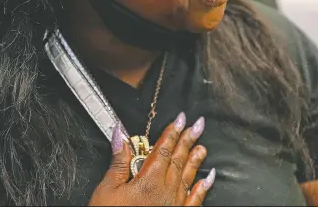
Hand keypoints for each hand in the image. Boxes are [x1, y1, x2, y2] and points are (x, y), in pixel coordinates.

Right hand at [89, 112, 214, 205]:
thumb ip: (118, 162)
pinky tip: (209, 178)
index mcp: (148, 181)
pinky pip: (194, 200)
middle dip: (188, 140)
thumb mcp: (108, 189)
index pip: (163, 150)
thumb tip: (120, 136)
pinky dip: (203, 188)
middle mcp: (165, 191)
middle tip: (198, 124)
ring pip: (188, 177)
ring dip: (195, 159)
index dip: (172, 133)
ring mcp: (174, 204)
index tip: (180, 119)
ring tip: (202, 146)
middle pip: (178, 159)